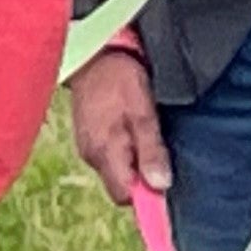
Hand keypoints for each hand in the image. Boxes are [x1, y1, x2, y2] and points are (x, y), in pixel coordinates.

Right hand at [67, 51, 169, 210]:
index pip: (124, 196)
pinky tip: (131, 128)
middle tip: (159, 150)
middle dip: (141, 178)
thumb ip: (150, 151)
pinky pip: (108, 156)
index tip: (164, 180)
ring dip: (133, 162)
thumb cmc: (120, 80)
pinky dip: (124, 150)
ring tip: (147, 134)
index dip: (145, 194)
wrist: (91, 54)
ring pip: (115, 170)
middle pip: (120, 186)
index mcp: (105, 152)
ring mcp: (86, 146)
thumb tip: (159, 186)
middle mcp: (91, 155)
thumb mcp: (143, 113)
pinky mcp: (87, 135)